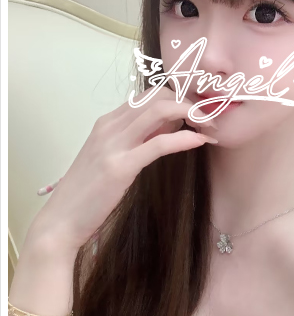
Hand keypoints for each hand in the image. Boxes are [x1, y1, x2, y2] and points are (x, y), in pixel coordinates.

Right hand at [30, 87, 217, 253]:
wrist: (61, 220)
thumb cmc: (89, 194)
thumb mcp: (112, 158)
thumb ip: (137, 140)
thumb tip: (170, 126)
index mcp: (107, 122)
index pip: (149, 94)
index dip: (179, 99)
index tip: (198, 115)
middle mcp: (109, 126)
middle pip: (157, 95)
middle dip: (189, 101)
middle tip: (209, 119)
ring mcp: (112, 144)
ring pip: (159, 110)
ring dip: (192, 113)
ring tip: (210, 127)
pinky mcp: (119, 167)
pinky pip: (159, 143)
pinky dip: (184, 138)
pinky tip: (200, 141)